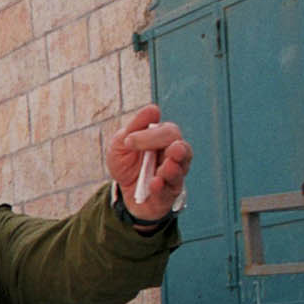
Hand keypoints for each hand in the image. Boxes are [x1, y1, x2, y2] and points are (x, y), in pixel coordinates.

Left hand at [106, 104, 192, 221]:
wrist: (122, 191)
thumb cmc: (125, 163)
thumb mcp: (121, 143)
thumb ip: (135, 127)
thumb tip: (153, 109)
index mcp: (163, 139)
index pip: (168, 132)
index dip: (151, 135)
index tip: (128, 141)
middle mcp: (174, 155)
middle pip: (181, 149)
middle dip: (176, 150)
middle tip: (173, 151)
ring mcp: (174, 176)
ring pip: (181, 170)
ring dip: (174, 169)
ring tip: (168, 167)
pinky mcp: (168, 195)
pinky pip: (168, 191)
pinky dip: (161, 188)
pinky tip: (155, 184)